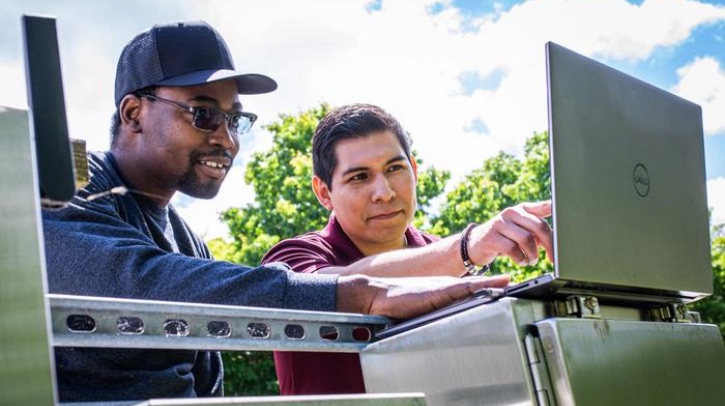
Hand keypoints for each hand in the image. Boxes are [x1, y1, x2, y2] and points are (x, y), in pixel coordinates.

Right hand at [336, 273, 509, 318]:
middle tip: (515, 284)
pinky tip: (490, 287)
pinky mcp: (437, 292)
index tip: (510, 286)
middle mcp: (447, 286)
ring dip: (492, 285)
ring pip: (474, 286)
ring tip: (510, 284)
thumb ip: (438, 308)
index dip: (493, 286)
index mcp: (446, 290)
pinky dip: (478, 287)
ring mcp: (443, 287)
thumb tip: (451, 316)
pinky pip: (462, 289)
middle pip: (478, 285)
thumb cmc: (398, 302)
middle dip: (498, 285)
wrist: (378, 294)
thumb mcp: (423, 307)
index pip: (474, 288)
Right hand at [468, 200, 552, 266]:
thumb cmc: (504, 238)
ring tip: (531, 260)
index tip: (567, 213)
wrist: (475, 244)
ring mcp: (499, 223)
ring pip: (526, 239)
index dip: (555, 208)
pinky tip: (521, 261)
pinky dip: (520, 259)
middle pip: (538, 226)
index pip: (542, 206)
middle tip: (552, 257)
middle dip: (549, 245)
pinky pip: (512, 249)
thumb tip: (557, 241)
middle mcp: (511, 212)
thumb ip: (537, 231)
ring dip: (533, 254)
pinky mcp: (491, 237)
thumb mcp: (520, 230)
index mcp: (522, 209)